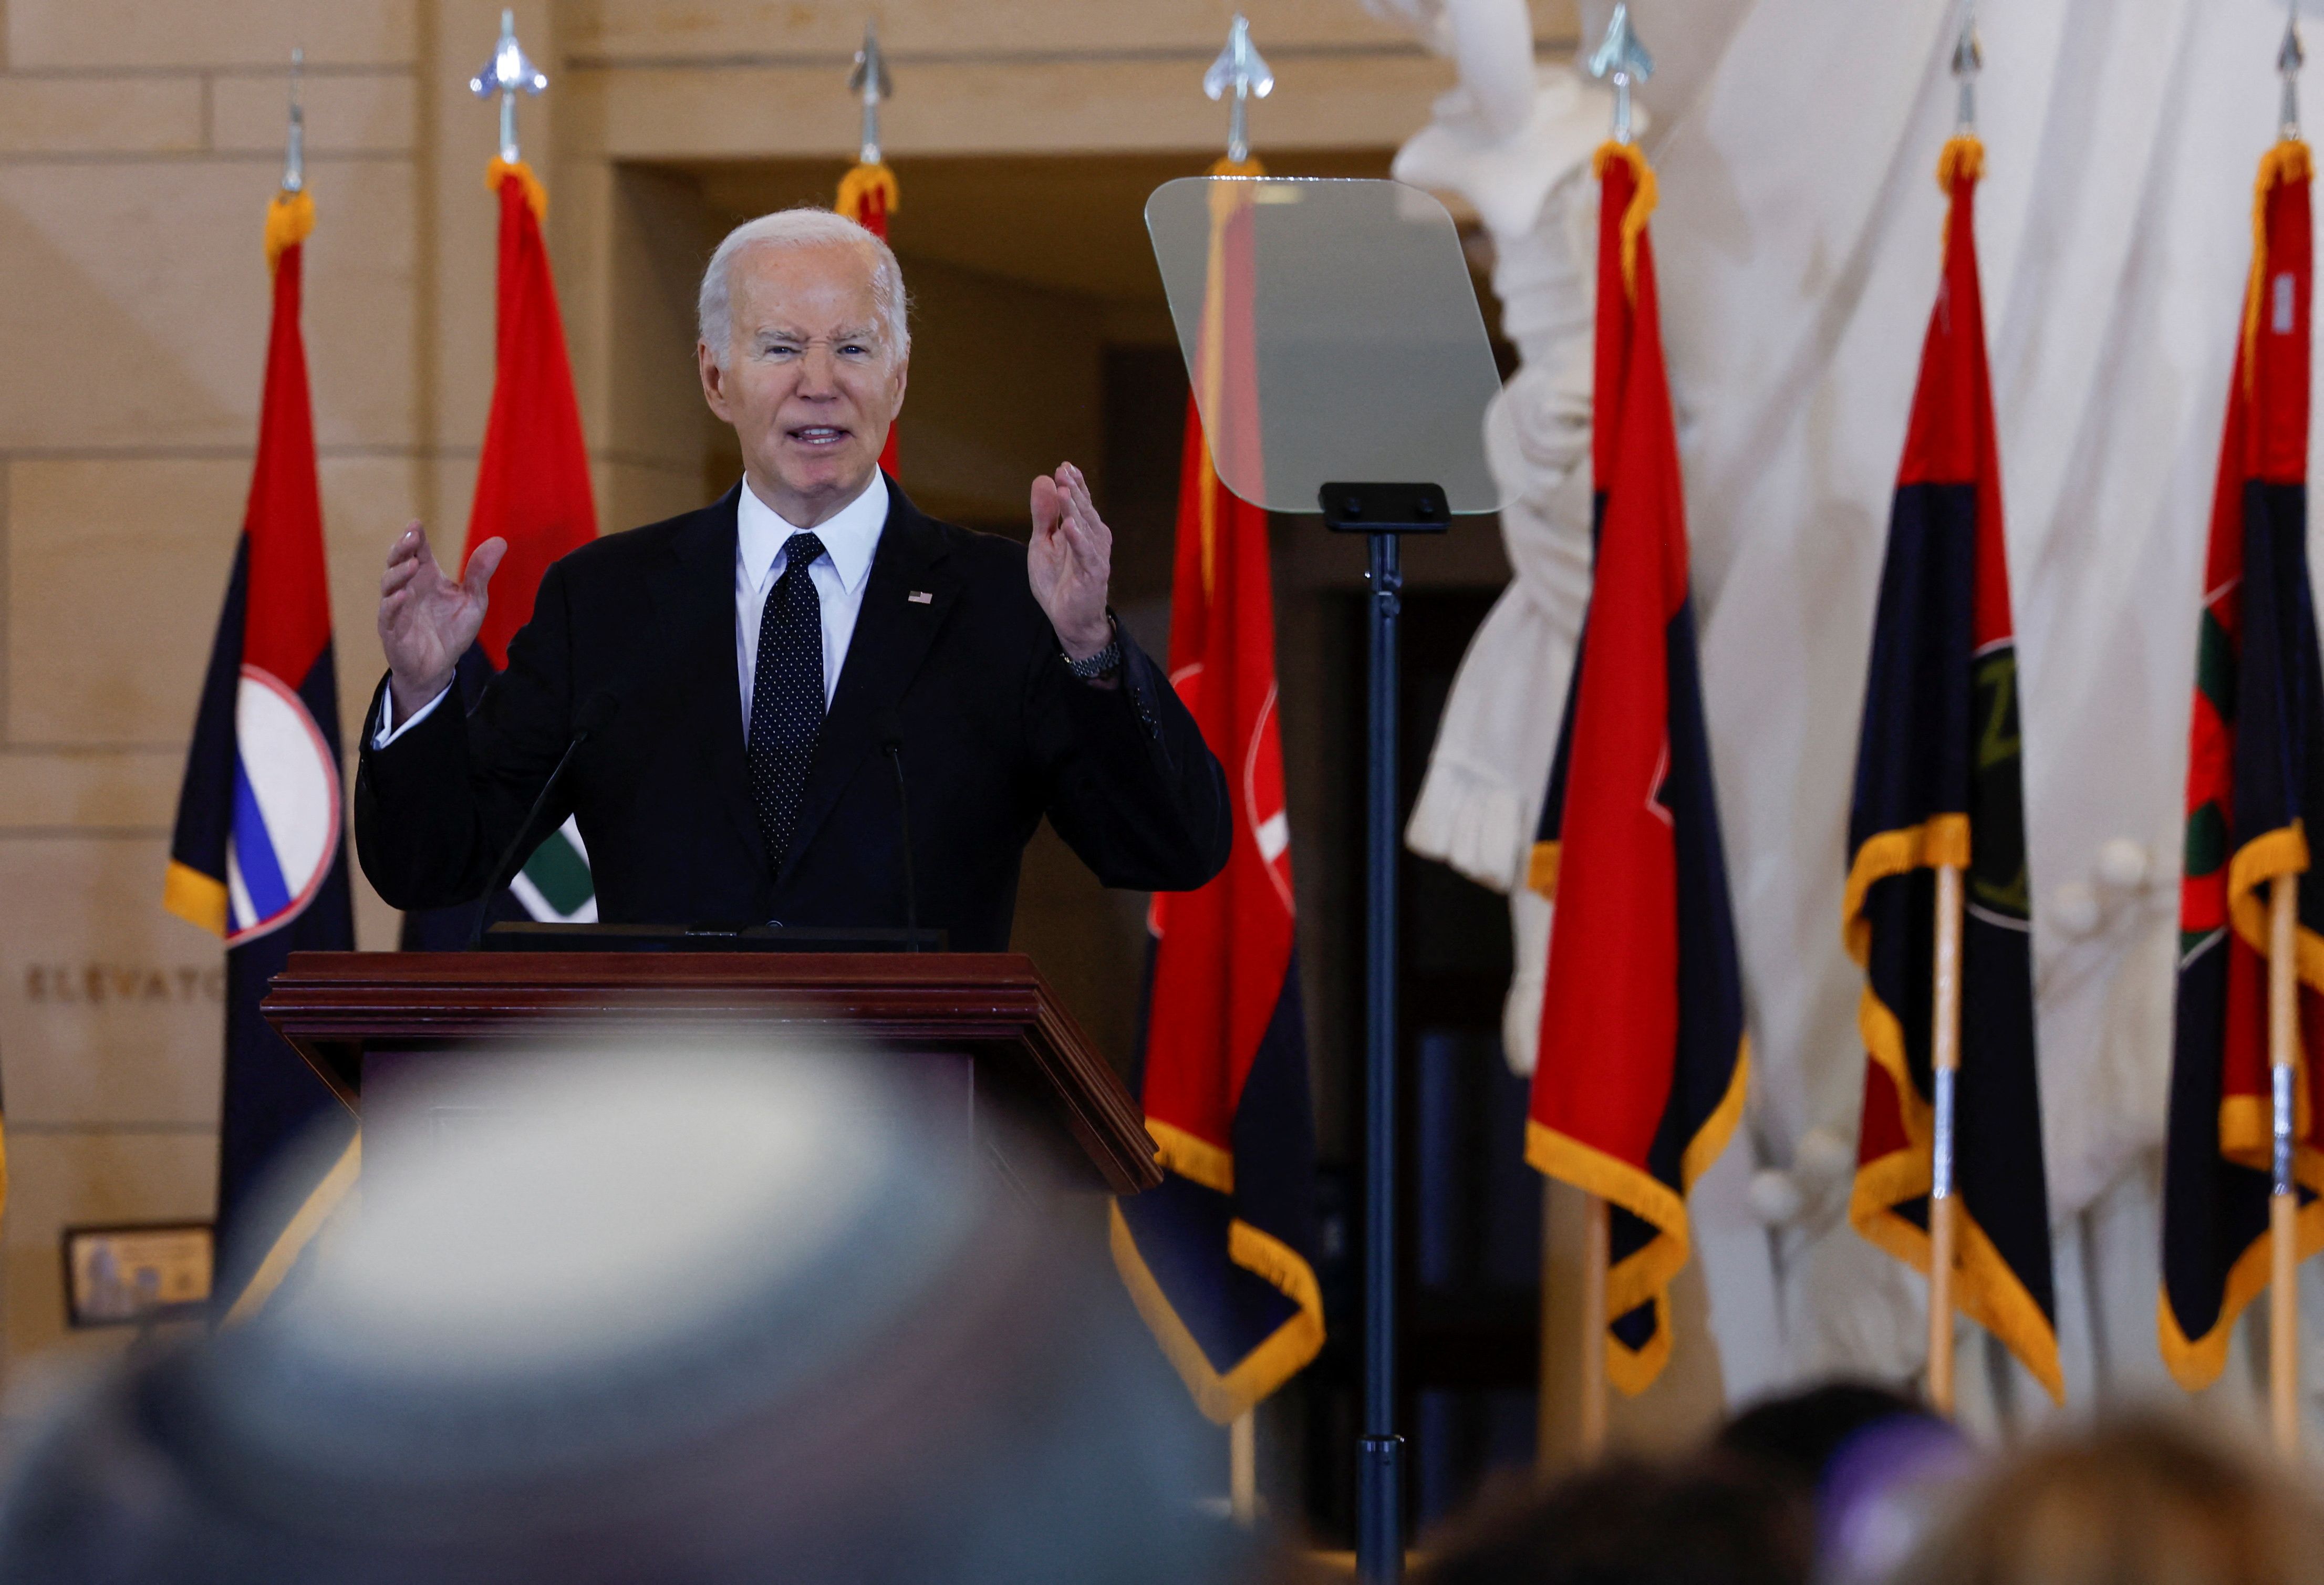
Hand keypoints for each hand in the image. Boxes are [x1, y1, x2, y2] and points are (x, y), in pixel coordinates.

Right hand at [377, 522, 505, 717]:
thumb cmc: (452, 630)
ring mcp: (396, 609)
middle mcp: (407, 588)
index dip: (414, 537)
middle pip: (397, 562)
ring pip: (389, 586)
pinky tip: (402, 597)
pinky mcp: (392, 631)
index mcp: (425, 577)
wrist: (439, 667)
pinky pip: (388, 615)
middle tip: (411, 538)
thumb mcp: (473, 600)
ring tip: (411, 565)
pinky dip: (394, 605)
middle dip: (401, 549)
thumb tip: (500, 541)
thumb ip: (481, 573)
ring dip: (398, 574)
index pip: (416, 551)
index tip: (417, 524)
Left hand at [1029, 463, 1112, 660]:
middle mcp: (1093, 539)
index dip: (1073, 484)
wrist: (1068, 619)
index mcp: (1082, 529)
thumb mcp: (1043, 543)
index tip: (1064, 466)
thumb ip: (1043, 515)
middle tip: (1063, 471)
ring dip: (1075, 510)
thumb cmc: (1058, 580)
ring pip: (1086, 528)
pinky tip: (1070, 526)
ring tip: (1064, 492)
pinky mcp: (1093, 575)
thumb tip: (1042, 479)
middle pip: (1084, 510)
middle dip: (1074, 490)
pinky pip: (1086, 555)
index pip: (1079, 501)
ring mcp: (1094, 556)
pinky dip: (1078, 540)